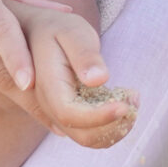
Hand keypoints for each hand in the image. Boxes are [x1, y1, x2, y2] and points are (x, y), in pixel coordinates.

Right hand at [9, 1, 135, 147]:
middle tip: (135, 98)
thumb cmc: (55, 28)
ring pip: (86, 138)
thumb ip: (84, 54)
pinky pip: (85, 133)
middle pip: (81, 134)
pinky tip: (121, 103)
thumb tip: (98, 79)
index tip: (127, 105)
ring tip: (132, 98)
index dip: (100, 116)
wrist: (33, 31)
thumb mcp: (72, 31)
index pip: (71, 115)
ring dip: (115, 127)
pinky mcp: (63, 115)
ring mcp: (53, 113)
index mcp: (46, 85)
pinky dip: (108, 127)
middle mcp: (46, 106)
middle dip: (114, 124)